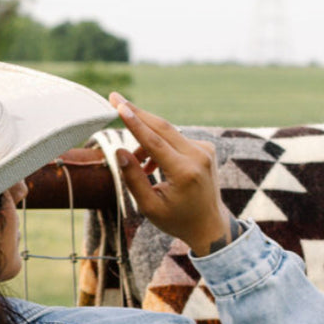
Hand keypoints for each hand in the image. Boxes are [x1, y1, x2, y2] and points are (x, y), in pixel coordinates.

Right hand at [108, 94, 231, 255]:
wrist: (208, 224)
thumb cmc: (176, 219)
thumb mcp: (150, 207)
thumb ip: (134, 179)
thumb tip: (119, 151)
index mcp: (185, 172)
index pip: (155, 142)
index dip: (135, 123)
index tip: (119, 106)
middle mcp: (198, 156)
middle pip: (162, 127)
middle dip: (136, 113)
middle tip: (114, 98)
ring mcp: (204, 149)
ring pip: (167, 133)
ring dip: (145, 141)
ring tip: (136, 165)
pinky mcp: (205, 147)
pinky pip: (174, 139)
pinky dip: (158, 146)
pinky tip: (152, 166)